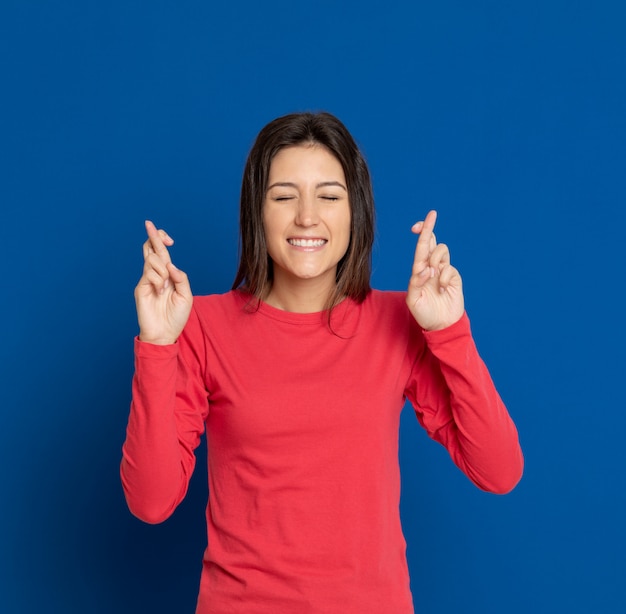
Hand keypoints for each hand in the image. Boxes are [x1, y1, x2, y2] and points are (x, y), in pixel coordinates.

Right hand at [134, 220, 192, 344]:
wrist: (164, 334)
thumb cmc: (176, 317)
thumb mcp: (186, 296)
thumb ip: (181, 278)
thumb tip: (171, 265)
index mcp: (168, 275)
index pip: (162, 253)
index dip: (162, 241)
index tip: (169, 239)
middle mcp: (156, 275)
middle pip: (152, 249)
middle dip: (153, 235)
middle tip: (148, 223)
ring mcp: (147, 280)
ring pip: (152, 260)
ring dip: (162, 269)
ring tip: (165, 287)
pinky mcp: (140, 288)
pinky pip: (149, 274)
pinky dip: (158, 279)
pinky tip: (159, 291)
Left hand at [406, 210, 463, 330]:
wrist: (441, 325)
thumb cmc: (424, 313)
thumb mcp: (413, 299)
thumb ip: (416, 283)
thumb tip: (425, 269)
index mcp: (419, 270)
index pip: (420, 248)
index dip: (421, 233)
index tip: (417, 224)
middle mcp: (431, 267)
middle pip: (431, 242)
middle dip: (429, 228)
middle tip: (431, 214)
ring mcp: (444, 271)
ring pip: (441, 250)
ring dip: (435, 259)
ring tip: (432, 275)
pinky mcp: (454, 277)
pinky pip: (450, 268)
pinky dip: (444, 277)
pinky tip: (442, 289)